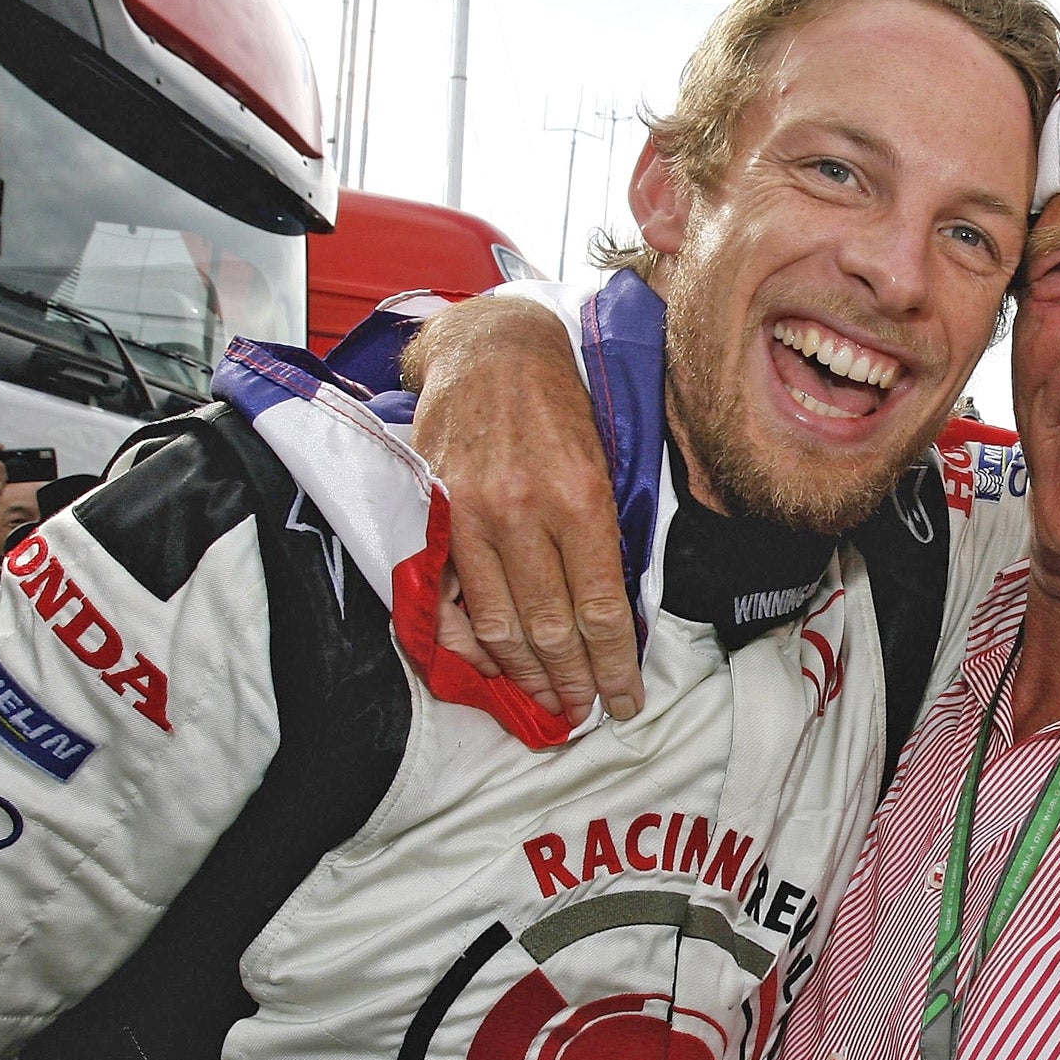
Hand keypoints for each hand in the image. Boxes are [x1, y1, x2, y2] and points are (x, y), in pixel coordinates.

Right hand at [406, 295, 640, 723]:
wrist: (491, 348)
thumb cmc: (561, 403)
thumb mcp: (606, 460)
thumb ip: (605, 536)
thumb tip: (611, 618)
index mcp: (580, 497)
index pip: (601, 608)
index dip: (615, 665)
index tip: (626, 700)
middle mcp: (523, 510)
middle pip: (551, 626)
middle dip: (573, 681)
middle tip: (587, 711)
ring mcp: (470, 515)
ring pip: (497, 622)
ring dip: (525, 675)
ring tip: (547, 704)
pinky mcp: (434, 514)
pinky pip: (449, 599)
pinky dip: (470, 643)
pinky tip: (492, 669)